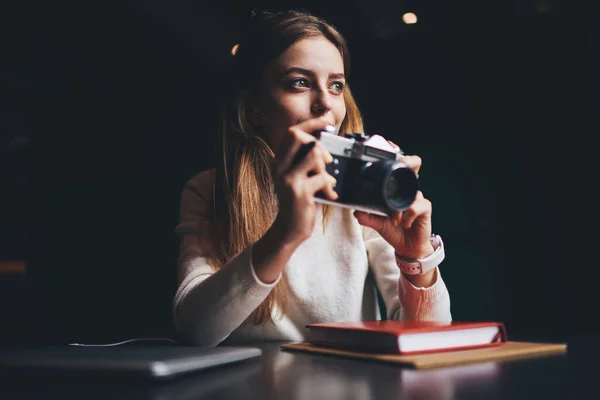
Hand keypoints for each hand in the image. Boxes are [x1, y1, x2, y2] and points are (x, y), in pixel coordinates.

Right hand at [269, 118, 337, 247]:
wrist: (288, 229)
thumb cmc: (296, 202)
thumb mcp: (297, 178)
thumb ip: (304, 161)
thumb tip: (321, 143)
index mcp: (278, 161)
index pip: (291, 132)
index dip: (310, 123)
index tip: (326, 122)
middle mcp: (278, 167)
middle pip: (298, 136)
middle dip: (318, 145)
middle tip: (327, 161)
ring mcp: (287, 178)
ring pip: (313, 154)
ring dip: (325, 167)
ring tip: (327, 181)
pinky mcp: (298, 192)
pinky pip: (321, 177)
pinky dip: (329, 185)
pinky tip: (329, 194)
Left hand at [354, 154, 433, 259]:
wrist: (407, 247)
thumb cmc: (393, 231)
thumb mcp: (376, 222)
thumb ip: (366, 216)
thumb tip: (355, 210)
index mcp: (395, 190)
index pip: (398, 169)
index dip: (397, 155)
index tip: (391, 145)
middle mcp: (407, 190)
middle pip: (412, 167)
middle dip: (409, 162)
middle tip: (402, 165)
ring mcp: (417, 198)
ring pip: (408, 193)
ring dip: (398, 208)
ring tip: (395, 219)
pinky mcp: (425, 207)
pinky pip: (414, 207)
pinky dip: (406, 216)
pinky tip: (404, 223)